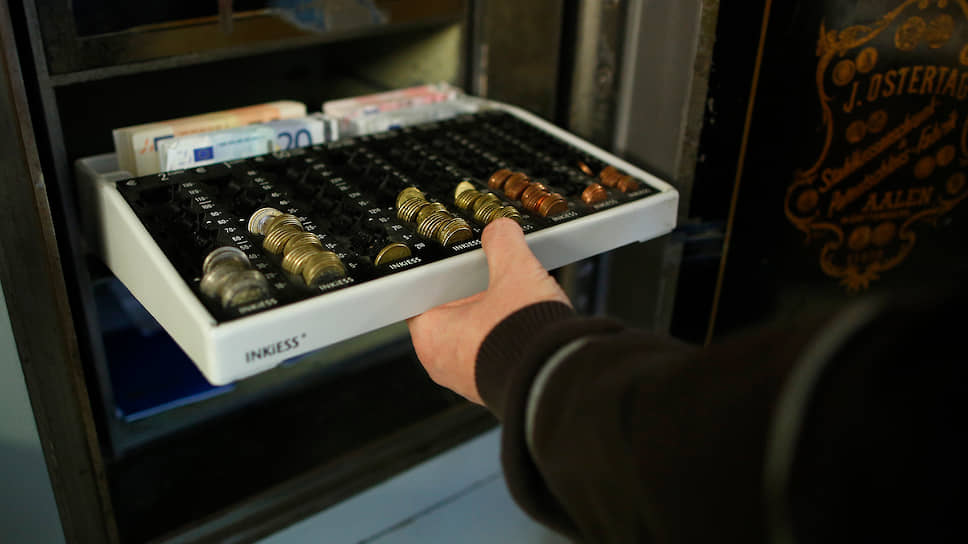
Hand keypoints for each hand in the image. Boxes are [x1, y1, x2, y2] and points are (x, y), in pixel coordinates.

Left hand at [408, 218, 571, 403]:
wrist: (559, 379)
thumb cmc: (524, 339)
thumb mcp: (515, 272)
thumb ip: (503, 243)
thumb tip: (501, 231)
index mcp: (430, 335)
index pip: (422, 295)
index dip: (442, 275)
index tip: (455, 264)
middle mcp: (442, 363)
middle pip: (451, 314)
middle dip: (474, 295)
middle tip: (493, 279)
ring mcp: (467, 379)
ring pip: (474, 336)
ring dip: (494, 319)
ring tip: (515, 303)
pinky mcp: (493, 388)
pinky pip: (493, 355)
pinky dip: (507, 340)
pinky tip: (527, 327)